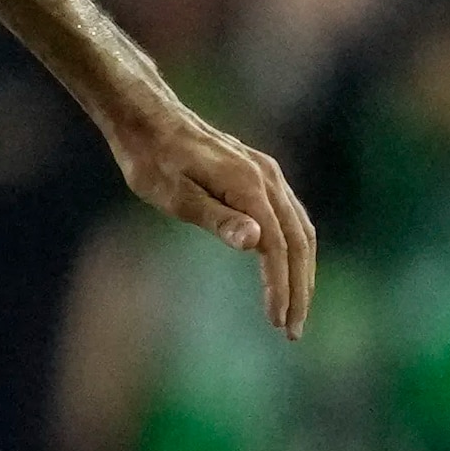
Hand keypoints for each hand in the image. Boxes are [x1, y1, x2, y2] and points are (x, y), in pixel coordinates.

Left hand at [104, 92, 319, 336]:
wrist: (147, 118)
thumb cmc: (152, 159)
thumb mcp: (174, 196)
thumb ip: (216, 219)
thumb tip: (256, 242)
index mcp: (249, 187)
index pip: (277, 248)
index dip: (281, 288)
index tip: (278, 323)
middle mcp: (267, 179)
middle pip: (299, 242)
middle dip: (300, 289)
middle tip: (293, 331)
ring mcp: (267, 175)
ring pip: (301, 230)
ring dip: (302, 273)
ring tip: (294, 310)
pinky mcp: (261, 175)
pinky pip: (291, 218)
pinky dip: (295, 250)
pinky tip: (286, 271)